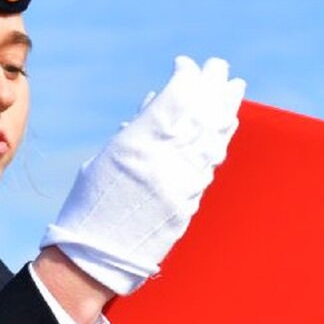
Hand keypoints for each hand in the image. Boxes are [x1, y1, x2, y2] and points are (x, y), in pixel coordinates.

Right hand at [40, 56, 243, 294]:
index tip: (188, 65)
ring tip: (234, 90)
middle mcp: (162, 164)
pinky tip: (224, 129)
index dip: (186, 78)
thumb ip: (136, 132)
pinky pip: (208, 167)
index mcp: (135, 147)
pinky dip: (217, 143)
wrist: (95, 258)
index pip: (174, 101)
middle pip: (199, 116)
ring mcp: (179, 186)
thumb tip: (157, 103)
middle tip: (222, 67)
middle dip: (213, 87)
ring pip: (211, 140)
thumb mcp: (104, 159)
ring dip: (225, 111)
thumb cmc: (89, 206)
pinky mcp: (188, 205)